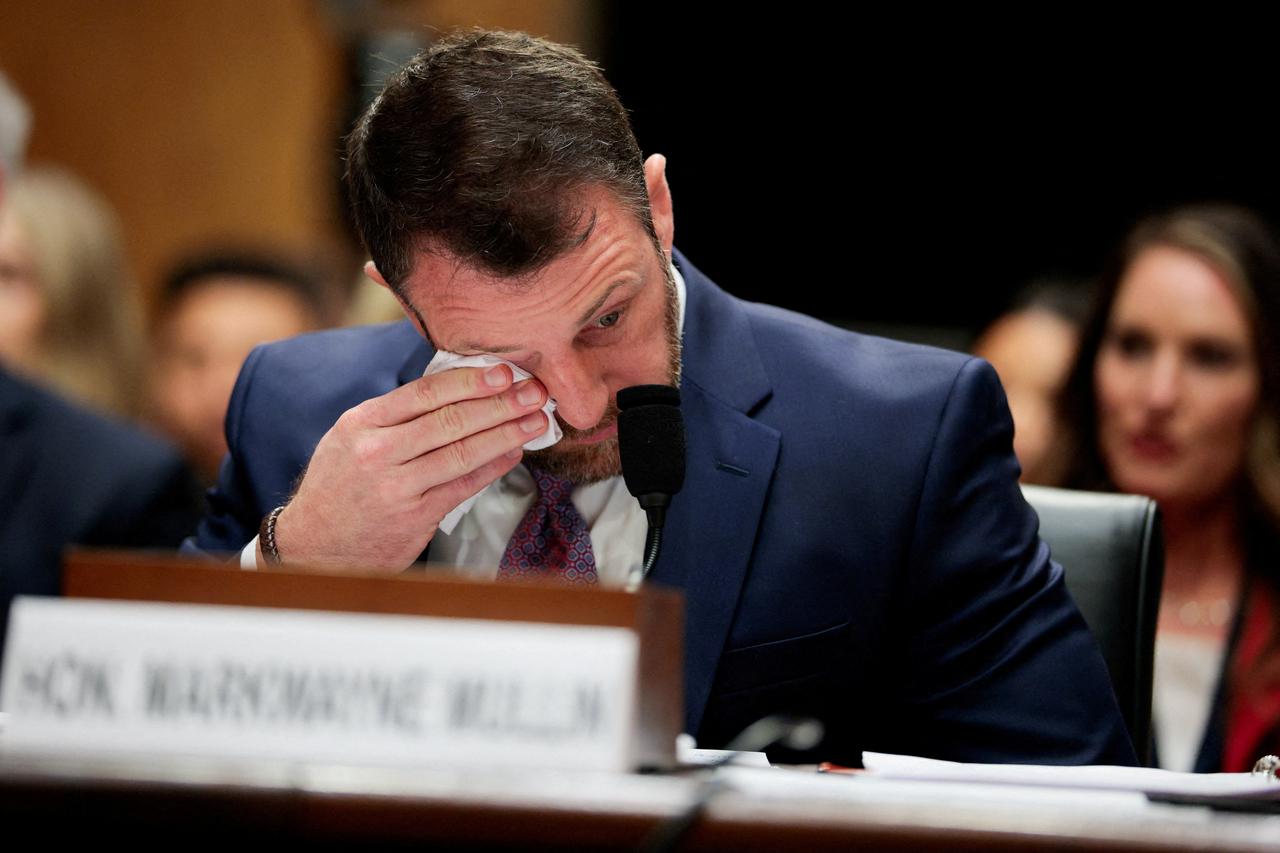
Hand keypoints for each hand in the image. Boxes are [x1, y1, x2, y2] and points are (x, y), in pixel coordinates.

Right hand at [271, 364, 546, 570]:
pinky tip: (513, 453)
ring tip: (535, 421)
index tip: (503, 372)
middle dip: (500, 404)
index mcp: (363, 422)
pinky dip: (493, 467)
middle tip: (533, 392)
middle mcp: (378, 451)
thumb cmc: (339, 486)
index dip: (471, 380)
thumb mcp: (351, 437)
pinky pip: (463, 486)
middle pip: (451, 420)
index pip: (426, 392)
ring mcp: (396, 486)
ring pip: (463, 452)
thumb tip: (457, 388)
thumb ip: (396, 415)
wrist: (313, 545)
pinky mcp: (414, 517)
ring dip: (506, 434)